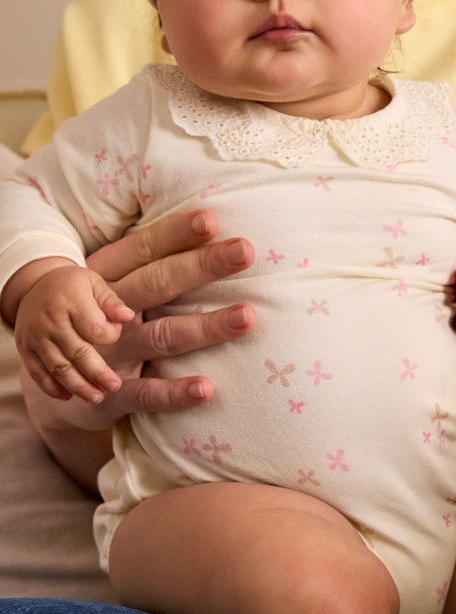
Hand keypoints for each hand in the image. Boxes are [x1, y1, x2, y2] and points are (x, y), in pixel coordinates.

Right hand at [15, 264, 134, 402]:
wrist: (35, 284)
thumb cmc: (73, 285)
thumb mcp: (93, 283)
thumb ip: (111, 301)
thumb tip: (127, 316)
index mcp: (72, 302)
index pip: (96, 329)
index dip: (111, 335)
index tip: (115, 332)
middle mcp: (51, 322)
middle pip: (77, 353)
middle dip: (97, 373)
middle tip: (114, 386)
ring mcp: (36, 337)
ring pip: (58, 367)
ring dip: (78, 386)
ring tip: (97, 398)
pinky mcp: (25, 349)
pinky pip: (37, 373)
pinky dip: (52, 387)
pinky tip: (69, 397)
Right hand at [85, 210, 256, 406]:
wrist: (51, 384)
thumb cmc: (99, 322)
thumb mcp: (110, 290)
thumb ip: (150, 268)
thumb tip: (209, 227)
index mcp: (106, 279)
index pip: (144, 249)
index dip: (176, 234)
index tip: (212, 219)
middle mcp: (107, 313)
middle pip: (157, 283)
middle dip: (201, 266)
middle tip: (245, 250)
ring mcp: (109, 353)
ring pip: (162, 335)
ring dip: (206, 327)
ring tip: (247, 317)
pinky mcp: (110, 394)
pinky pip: (145, 392)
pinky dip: (174, 392)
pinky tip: (206, 388)